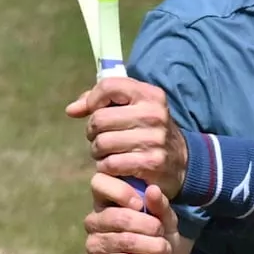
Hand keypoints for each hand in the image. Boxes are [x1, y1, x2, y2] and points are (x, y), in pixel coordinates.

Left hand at [66, 77, 188, 197]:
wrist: (181, 161)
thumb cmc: (148, 130)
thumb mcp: (134, 108)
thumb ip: (102, 102)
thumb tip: (72, 110)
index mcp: (149, 95)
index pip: (109, 86)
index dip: (92, 99)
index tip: (92, 111)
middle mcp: (154, 113)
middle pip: (99, 119)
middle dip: (93, 132)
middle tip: (101, 138)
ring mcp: (154, 138)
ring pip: (102, 143)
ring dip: (98, 152)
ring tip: (108, 153)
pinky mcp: (151, 162)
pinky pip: (110, 164)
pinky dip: (106, 167)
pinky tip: (115, 166)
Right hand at [85, 173, 179, 253]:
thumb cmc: (158, 239)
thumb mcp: (166, 220)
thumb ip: (160, 206)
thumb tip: (152, 189)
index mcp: (107, 201)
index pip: (100, 183)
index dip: (121, 191)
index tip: (141, 204)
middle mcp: (95, 221)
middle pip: (118, 216)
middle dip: (148, 225)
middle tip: (162, 233)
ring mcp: (94, 244)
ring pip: (124, 240)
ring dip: (152, 246)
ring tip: (165, 250)